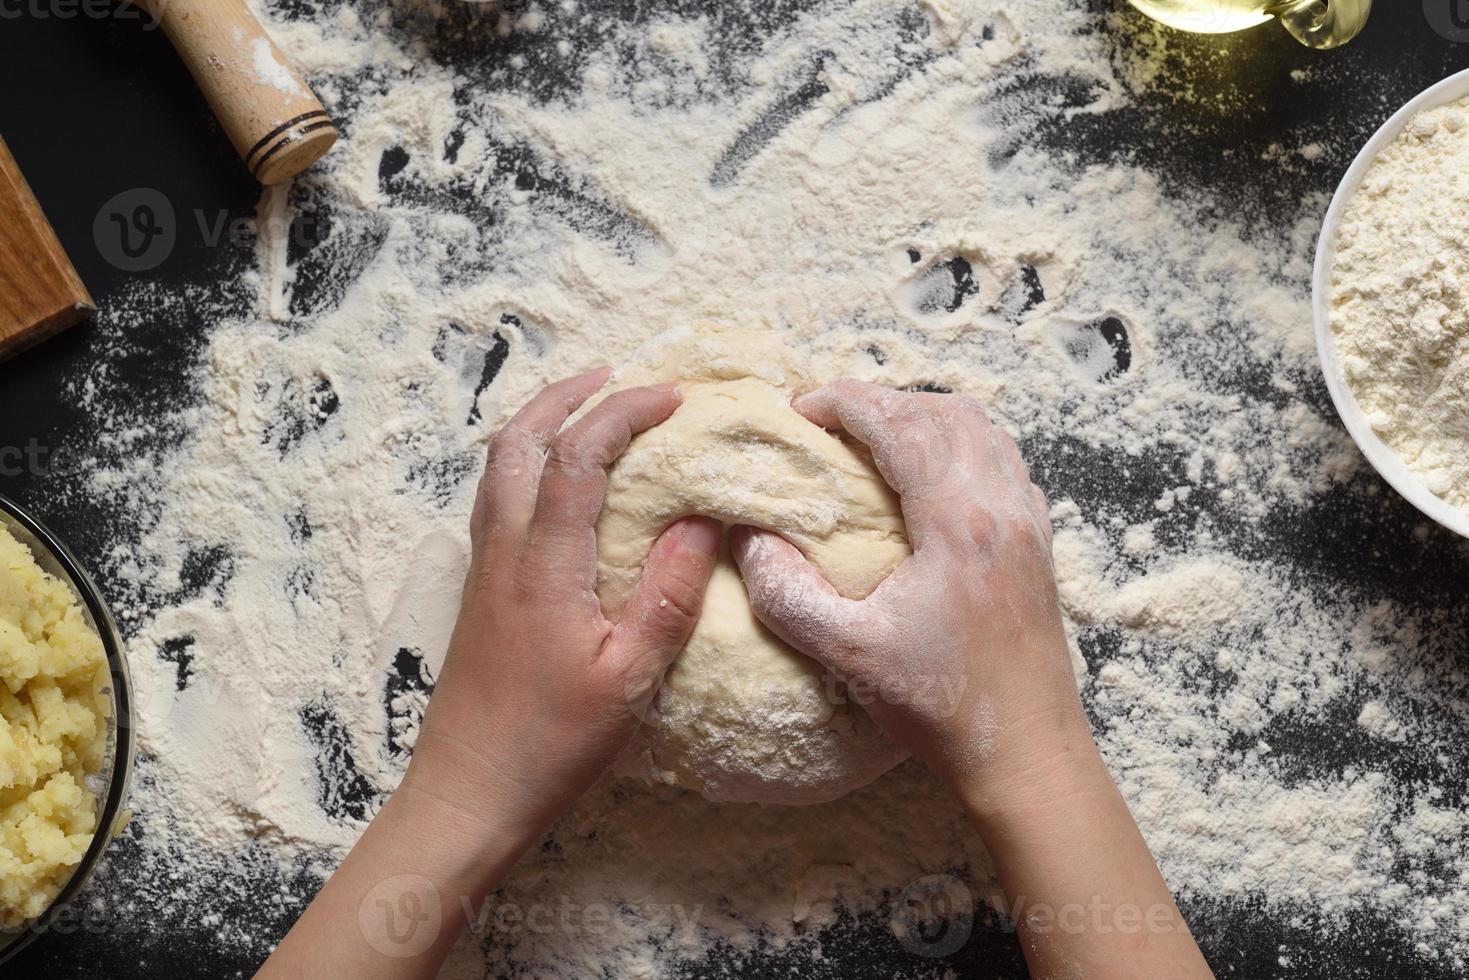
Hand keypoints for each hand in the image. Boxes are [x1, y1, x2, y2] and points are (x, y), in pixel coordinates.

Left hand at [405, 368, 721, 839]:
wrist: (466, 794)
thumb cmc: (552, 744)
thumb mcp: (631, 678)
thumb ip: (669, 595)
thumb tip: (701, 519)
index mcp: (543, 563)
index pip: (579, 455)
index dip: (624, 413)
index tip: (673, 397)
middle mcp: (503, 551)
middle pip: (518, 440)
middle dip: (566, 395)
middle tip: (615, 377)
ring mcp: (483, 569)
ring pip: (498, 466)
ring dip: (538, 422)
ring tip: (584, 409)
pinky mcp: (478, 592)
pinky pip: (495, 498)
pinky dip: (524, 462)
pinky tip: (553, 484)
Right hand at [729, 379, 1088, 814]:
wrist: (1027, 754)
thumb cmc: (941, 707)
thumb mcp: (847, 654)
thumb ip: (788, 593)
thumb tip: (748, 539)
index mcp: (959, 523)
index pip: (900, 424)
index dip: (846, 401)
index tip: (800, 408)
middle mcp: (1003, 507)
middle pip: (945, 411)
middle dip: (881, 401)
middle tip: (829, 422)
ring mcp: (1029, 524)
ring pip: (983, 429)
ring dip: (925, 416)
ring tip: (874, 439)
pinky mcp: (1039, 545)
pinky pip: (1004, 462)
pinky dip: (961, 446)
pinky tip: (929, 479)